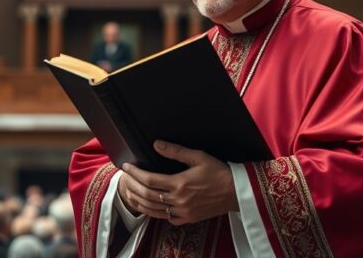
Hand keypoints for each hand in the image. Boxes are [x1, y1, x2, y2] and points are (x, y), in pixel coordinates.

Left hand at [121, 140, 238, 225]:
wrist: (237, 192)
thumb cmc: (219, 172)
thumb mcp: (199, 157)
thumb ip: (176, 151)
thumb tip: (157, 144)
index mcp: (179, 183)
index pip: (149, 180)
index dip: (135, 173)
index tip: (127, 167)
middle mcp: (179, 200)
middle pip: (147, 195)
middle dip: (133, 186)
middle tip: (125, 178)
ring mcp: (183, 212)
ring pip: (154, 210)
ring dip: (140, 201)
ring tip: (131, 192)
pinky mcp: (189, 218)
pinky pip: (167, 219)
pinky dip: (156, 213)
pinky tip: (150, 207)